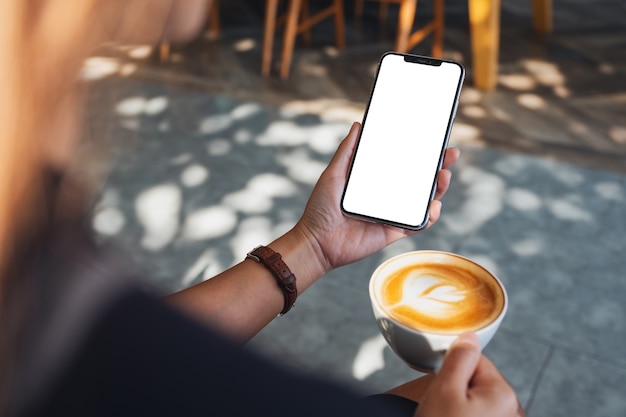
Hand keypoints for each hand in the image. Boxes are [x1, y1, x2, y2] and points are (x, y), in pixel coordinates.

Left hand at [295, 122, 459, 271]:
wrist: (317, 241)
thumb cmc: (321, 208)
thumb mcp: (333, 174)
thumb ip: (346, 151)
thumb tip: (358, 125)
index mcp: (375, 180)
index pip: (402, 163)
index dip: (420, 152)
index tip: (434, 139)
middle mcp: (387, 195)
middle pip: (420, 180)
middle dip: (439, 166)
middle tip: (451, 153)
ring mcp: (392, 213)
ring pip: (424, 200)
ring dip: (439, 188)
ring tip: (444, 175)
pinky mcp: (394, 231)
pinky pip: (417, 224)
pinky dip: (430, 216)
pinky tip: (433, 206)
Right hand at [415, 333, 525, 416]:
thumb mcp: (444, 391)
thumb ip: (459, 359)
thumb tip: (469, 336)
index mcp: (503, 394)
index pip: (476, 360)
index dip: (452, 370)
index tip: (441, 387)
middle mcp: (512, 411)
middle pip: (477, 382)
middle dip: (456, 390)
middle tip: (441, 408)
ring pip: (476, 402)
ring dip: (460, 407)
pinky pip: (479, 414)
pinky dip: (464, 416)